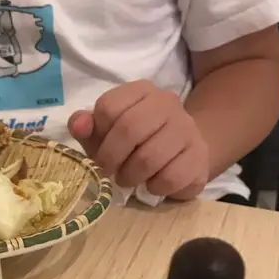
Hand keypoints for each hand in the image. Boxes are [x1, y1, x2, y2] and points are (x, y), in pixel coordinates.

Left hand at [68, 81, 209, 198]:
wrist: (184, 153)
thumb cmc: (136, 144)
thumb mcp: (106, 133)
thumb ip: (87, 126)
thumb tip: (78, 125)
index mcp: (141, 91)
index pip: (109, 106)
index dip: (98, 135)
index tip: (98, 151)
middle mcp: (166, 102)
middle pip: (129, 129)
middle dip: (112, 158)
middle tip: (108, 172)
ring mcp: (187, 127)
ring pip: (150, 156)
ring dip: (131, 176)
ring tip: (129, 180)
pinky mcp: (199, 155)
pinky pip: (170, 177)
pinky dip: (154, 187)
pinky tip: (152, 184)